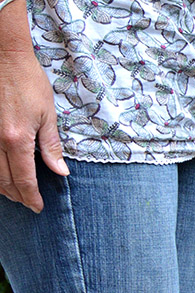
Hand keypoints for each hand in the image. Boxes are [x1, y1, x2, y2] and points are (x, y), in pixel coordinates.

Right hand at [0, 50, 68, 211]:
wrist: (4, 54)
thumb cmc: (28, 81)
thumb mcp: (48, 115)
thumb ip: (52, 147)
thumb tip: (61, 172)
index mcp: (17, 139)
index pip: (25, 179)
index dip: (32, 197)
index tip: (38, 207)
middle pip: (4, 180)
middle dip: (17, 195)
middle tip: (28, 203)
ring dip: (1, 186)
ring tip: (14, 193)